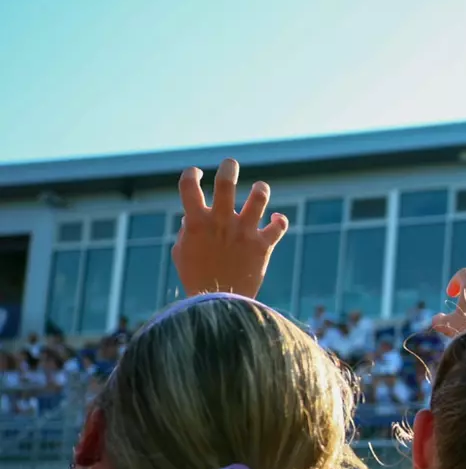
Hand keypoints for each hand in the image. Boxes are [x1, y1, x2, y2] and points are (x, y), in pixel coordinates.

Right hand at [173, 159, 287, 297]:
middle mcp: (221, 222)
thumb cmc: (196, 278)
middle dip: (229, 168)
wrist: (219, 304)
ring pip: (259, 198)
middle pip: (226, 183)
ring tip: (260, 188)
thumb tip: (192, 217)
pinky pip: (279, 226)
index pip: (188, 186)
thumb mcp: (182, 252)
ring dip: (261, 189)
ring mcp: (243, 232)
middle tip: (231, 164)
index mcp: (197, 222)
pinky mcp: (262, 246)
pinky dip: (280, 220)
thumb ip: (188, 231)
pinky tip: (276, 219)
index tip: (197, 174)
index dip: (191, 174)